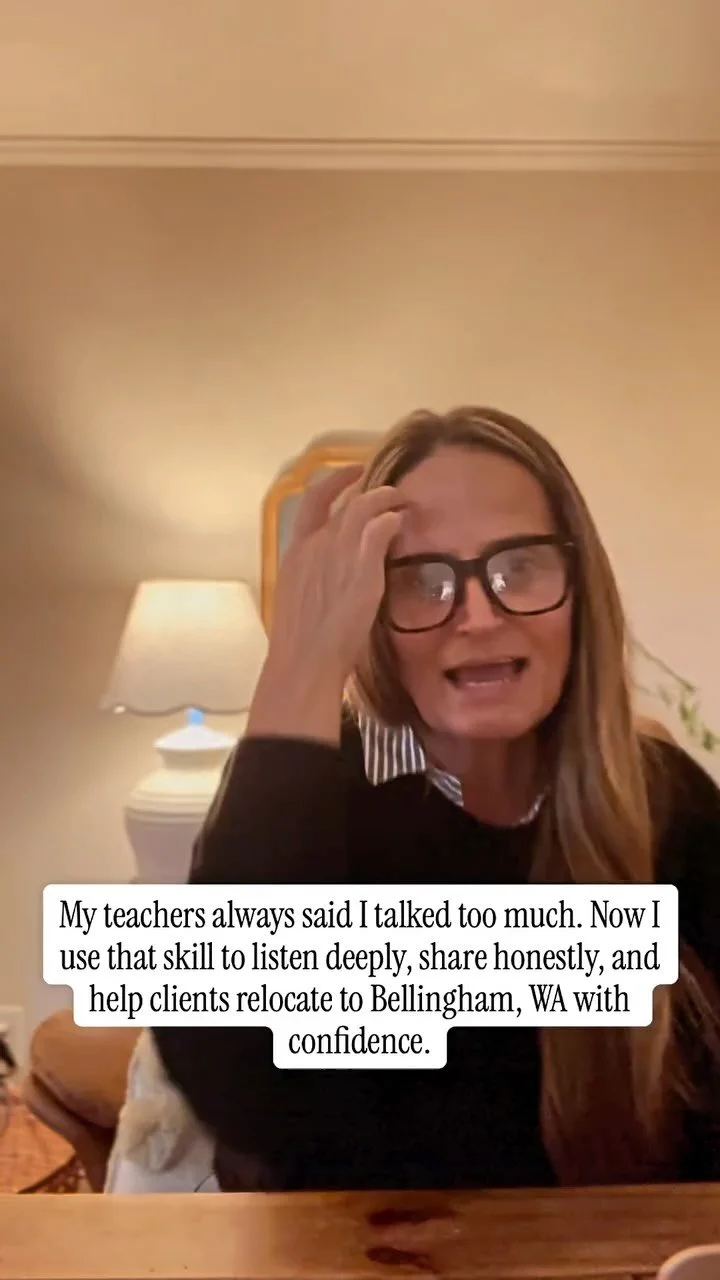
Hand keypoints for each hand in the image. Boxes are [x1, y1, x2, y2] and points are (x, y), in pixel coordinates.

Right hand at [247, 466, 405, 742]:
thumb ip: (313, 578)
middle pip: (342, 500)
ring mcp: (338, 552)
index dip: (331, 482)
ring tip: (402, 500)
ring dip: (385, 498)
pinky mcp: (362, 565)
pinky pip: (381, 526)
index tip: (349, 474)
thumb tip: (329, 576)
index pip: (310, 501)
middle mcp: (315, 544)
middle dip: (366, 486)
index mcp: (294, 552)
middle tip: (388, 487)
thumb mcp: (298, 600)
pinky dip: (392, 519)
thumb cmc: (300, 643)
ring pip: (364, 506)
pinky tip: (401, 522)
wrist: (305, 660)